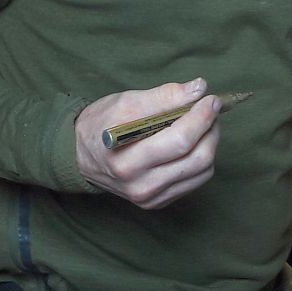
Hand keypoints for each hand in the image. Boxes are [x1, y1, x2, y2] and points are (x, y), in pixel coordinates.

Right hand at [73, 79, 219, 208]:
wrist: (80, 155)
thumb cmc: (102, 124)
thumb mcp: (126, 102)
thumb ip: (164, 96)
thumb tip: (199, 88)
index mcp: (127, 161)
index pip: (179, 141)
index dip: (201, 117)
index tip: (210, 98)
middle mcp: (140, 186)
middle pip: (197, 159)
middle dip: (210, 129)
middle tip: (210, 109)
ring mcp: (150, 198)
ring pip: (202, 171)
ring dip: (210, 143)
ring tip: (202, 123)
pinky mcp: (159, 202)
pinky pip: (196, 181)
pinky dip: (202, 158)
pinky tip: (192, 143)